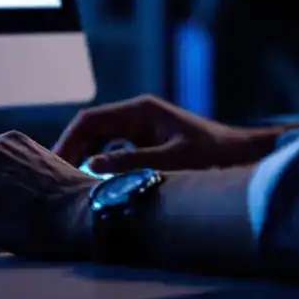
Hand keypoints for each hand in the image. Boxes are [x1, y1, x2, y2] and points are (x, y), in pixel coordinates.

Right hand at [54, 95, 280, 172]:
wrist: (242, 157)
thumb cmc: (213, 156)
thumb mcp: (172, 161)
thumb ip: (132, 162)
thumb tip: (91, 166)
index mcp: (140, 110)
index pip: (90, 120)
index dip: (68, 141)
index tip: (55, 165)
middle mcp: (137, 117)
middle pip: (91, 131)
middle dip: (73, 153)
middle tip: (58, 181)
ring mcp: (142, 130)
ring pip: (101, 144)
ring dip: (87, 162)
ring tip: (73, 187)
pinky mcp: (149, 146)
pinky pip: (116, 155)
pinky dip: (104, 169)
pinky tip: (99, 188)